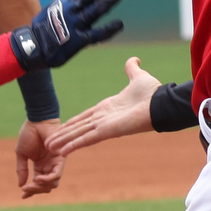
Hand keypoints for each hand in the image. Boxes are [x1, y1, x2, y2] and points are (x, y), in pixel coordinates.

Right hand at [10, 0, 122, 69]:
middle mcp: (71, 11)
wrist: (34, 47)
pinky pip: (96, 35)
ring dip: (107, 2)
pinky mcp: (79, 41)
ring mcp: (75, 26)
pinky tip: (119, 24)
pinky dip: (108, 30)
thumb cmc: (45, 24)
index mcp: (66, 2)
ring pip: (94, 11)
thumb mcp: (55, 3)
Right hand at [14, 118, 64, 197]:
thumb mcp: (21, 154)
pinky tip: (38, 178)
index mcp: (40, 166)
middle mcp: (49, 166)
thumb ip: (21, 169)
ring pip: (53, 183)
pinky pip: (57, 174)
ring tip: (33, 183)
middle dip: (36, 190)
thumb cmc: (29, 134)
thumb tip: (20, 185)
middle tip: (26, 189)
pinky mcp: (60, 159)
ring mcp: (55, 163)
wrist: (37, 121)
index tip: (23, 195)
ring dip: (42, 187)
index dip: (31, 191)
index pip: (38, 183)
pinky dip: (48, 179)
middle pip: (46, 186)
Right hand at [45, 54, 160, 155]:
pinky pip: (87, 139)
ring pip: (79, 134)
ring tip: (51, 148)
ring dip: (64, 141)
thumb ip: (132, 69)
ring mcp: (104, 126)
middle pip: (78, 128)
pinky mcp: (107, 132)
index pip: (85, 117)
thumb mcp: (138, 76)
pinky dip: (74, 145)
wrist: (161, 103)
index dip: (73, 123)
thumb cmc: (152, 93)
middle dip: (63, 135)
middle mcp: (104, 119)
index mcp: (108, 108)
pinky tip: (62, 151)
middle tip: (49, 143)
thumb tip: (134, 59)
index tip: (61, 128)